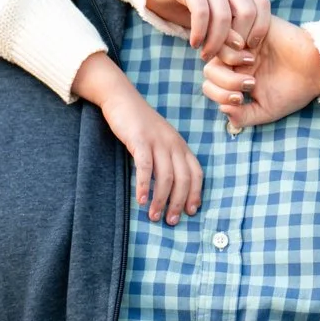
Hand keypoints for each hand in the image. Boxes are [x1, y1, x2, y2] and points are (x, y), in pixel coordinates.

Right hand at [75, 53, 200, 222]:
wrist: (122, 99)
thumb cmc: (140, 125)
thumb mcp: (160, 141)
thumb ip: (166, 160)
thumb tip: (168, 189)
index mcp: (181, 145)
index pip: (196, 173)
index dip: (196, 193)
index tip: (191, 212)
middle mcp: (174, 144)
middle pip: (183, 178)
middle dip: (179, 202)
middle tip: (171, 221)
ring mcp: (158, 141)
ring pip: (166, 176)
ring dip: (161, 199)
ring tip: (154, 216)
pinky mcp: (140, 139)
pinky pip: (145, 166)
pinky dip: (144, 185)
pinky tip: (141, 199)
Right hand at [147, 0, 271, 55]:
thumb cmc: (194, 7)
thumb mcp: (217, 17)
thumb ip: (232, 31)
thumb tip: (246, 57)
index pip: (262, 6)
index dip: (260, 29)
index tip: (247, 49)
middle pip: (247, 13)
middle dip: (238, 40)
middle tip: (225, 58)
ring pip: (223, 16)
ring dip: (216, 42)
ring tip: (206, 55)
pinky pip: (201, 13)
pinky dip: (200, 32)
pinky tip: (195, 43)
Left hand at [202, 19, 319, 128]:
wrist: (316, 70)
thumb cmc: (293, 90)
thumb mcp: (265, 111)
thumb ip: (243, 116)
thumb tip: (223, 110)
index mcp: (237, 79)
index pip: (210, 85)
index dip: (219, 95)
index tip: (241, 99)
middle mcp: (237, 61)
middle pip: (209, 68)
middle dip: (225, 81)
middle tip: (250, 83)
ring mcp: (243, 42)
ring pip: (217, 46)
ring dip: (229, 58)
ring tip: (250, 62)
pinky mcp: (253, 25)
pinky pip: (230, 25)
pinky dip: (235, 37)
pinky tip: (252, 46)